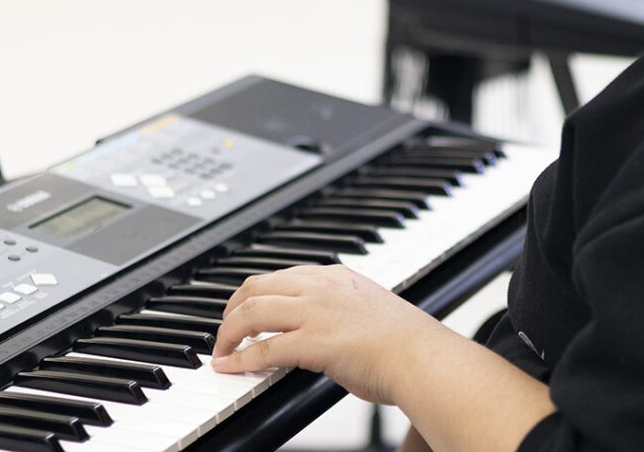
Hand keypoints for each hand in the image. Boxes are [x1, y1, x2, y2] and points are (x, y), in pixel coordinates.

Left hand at [210, 264, 444, 404]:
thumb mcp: (370, 309)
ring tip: (221, 350)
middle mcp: (322, 288)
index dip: (254, 294)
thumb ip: (342, 311)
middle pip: (256, 287)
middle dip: (231, 309)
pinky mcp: (314, 342)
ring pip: (252, 312)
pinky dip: (239, 359)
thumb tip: (328, 330)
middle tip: (224, 330)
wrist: (422, 356)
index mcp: (336, 276)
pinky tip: (229, 368)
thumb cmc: (406, 342)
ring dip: (228, 333)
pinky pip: (263, 349)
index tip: (244, 310)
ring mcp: (316, 313)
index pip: (280, 276)